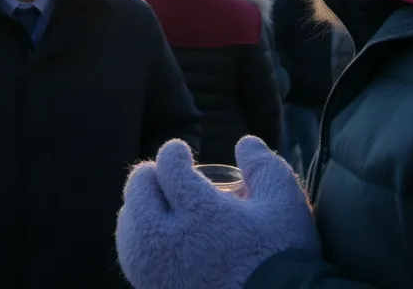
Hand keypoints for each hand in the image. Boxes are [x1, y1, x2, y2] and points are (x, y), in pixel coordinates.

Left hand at [116, 135, 319, 288]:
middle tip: (167, 176)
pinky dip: (140, 239)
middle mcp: (169, 240)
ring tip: (161, 205)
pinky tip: (159, 237)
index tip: (181, 153)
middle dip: (151, 175)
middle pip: (138, 189)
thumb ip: (262, 165)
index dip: (174, 152)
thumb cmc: (282, 256)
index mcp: (200, 212)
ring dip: (141, 206)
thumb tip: (244, 143)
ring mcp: (156, 270)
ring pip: (128, 222)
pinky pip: (132, 255)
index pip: (168, 165)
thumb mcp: (284, 202)